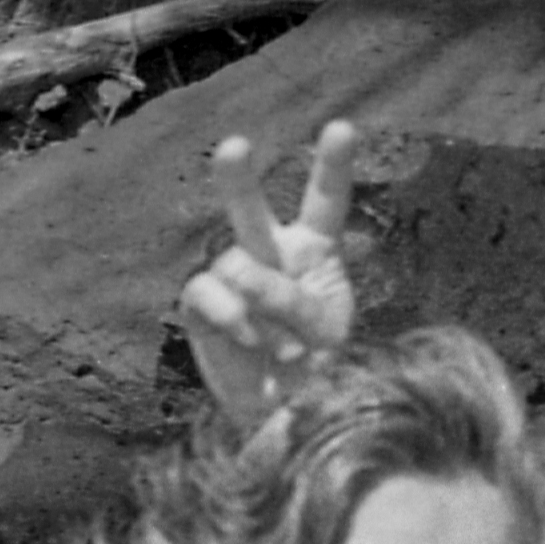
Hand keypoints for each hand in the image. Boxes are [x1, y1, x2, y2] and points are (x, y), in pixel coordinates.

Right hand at [177, 119, 359, 428]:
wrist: (285, 416)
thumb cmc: (320, 370)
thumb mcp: (325, 332)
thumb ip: (293, 300)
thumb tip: (244, 280)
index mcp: (317, 252)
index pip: (325, 202)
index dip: (332, 166)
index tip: (343, 127)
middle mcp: (272, 254)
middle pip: (251, 210)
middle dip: (237, 177)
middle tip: (235, 146)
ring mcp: (233, 276)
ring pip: (239, 268)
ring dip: (265, 310)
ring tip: (282, 346)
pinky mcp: (201, 303)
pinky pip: (208, 294)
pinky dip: (230, 317)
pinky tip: (246, 339)